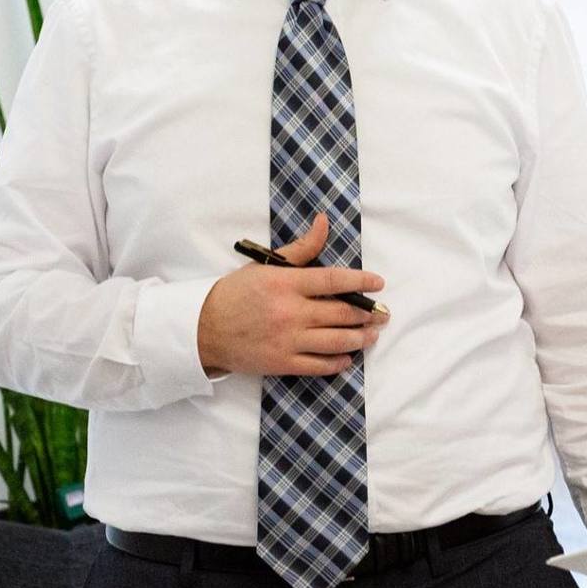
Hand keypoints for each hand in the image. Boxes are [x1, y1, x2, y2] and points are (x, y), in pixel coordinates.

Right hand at [195, 213, 388, 375]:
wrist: (203, 328)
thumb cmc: (237, 293)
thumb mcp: (266, 265)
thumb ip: (301, 248)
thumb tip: (324, 222)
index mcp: (286, 284)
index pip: (334, 281)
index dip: (362, 282)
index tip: (379, 283)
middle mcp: (290, 312)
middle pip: (342, 313)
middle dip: (368, 314)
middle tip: (383, 314)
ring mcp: (287, 340)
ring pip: (336, 341)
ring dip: (360, 338)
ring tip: (372, 335)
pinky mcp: (281, 363)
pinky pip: (318, 365)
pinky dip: (338, 362)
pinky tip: (347, 357)